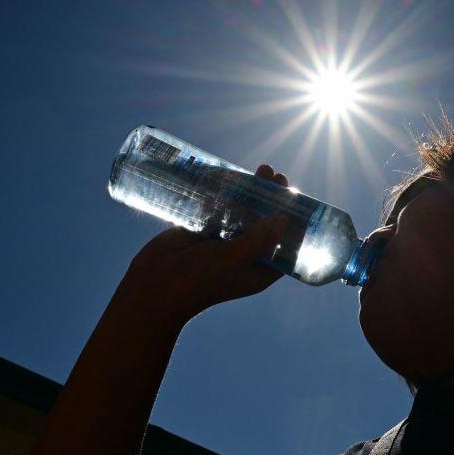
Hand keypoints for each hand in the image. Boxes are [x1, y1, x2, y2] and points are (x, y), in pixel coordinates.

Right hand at [111, 165, 291, 327]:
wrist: (154, 285)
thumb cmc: (198, 280)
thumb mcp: (233, 260)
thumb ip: (257, 240)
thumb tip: (284, 219)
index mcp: (258, 270)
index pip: (286, 246)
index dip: (295, 224)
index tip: (299, 200)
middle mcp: (244, 256)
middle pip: (266, 224)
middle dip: (274, 201)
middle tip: (279, 178)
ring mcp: (224, 242)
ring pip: (245, 213)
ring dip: (254, 192)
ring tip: (263, 169)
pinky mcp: (204, 229)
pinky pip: (222, 208)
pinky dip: (229, 193)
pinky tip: (235, 175)